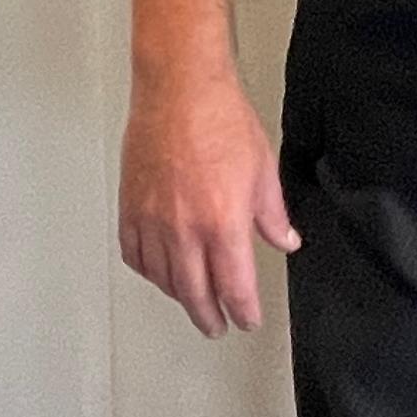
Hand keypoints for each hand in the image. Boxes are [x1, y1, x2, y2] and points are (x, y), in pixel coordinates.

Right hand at [118, 73, 299, 336]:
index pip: (235, 287)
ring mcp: (152, 222)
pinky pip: (135, 255)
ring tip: (193, 301)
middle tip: (218, 325)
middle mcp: (184, 230)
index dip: (243, 310)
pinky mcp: (130, 209)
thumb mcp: (264, 169)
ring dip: (180, 296)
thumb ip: (274, 214)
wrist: (180, 91)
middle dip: (210, 316)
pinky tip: (158, 271)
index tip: (247, 319)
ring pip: (163, 279)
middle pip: (195, 293)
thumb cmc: (220, 120)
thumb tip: (286, 240)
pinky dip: (148, 271)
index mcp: (222, 223)